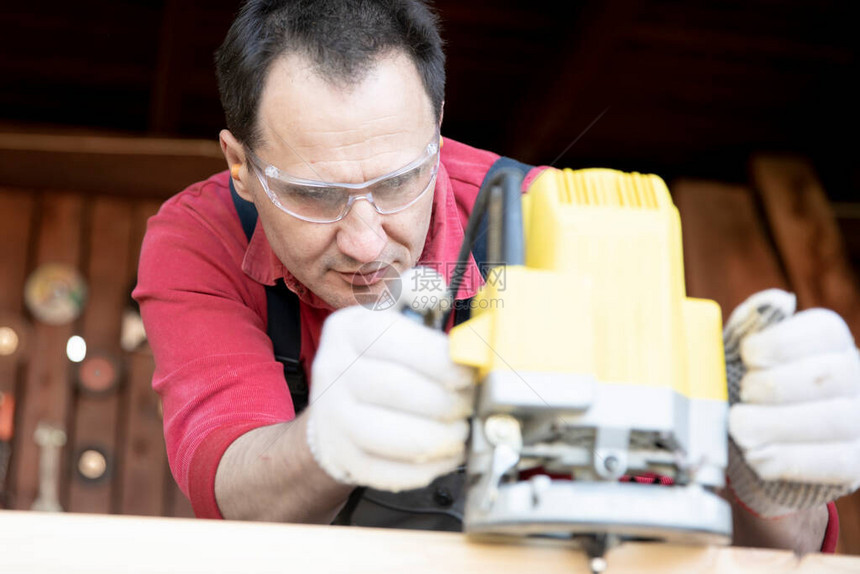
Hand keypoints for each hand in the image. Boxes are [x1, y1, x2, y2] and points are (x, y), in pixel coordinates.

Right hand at [305, 305, 473, 491]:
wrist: (332, 415)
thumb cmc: (374, 362)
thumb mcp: (386, 316)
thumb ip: (413, 293)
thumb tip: (435, 287)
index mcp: (348, 329)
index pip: (396, 340)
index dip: (442, 359)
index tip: (468, 371)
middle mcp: (334, 370)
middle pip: (401, 389)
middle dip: (450, 401)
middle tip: (470, 404)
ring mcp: (334, 418)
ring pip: (399, 436)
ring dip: (444, 438)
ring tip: (462, 431)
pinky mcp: (344, 458)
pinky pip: (393, 471)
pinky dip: (429, 468)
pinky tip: (445, 455)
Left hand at [724, 289, 859, 515]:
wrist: (760, 450)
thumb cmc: (750, 396)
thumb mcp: (745, 360)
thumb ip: (753, 327)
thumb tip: (776, 301)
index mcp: (830, 347)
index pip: (824, 331)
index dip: (782, 342)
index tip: (748, 355)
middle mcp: (856, 379)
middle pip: (833, 374)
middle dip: (778, 385)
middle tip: (744, 396)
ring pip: (839, 418)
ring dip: (779, 425)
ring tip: (741, 428)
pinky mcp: (858, 463)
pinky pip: (838, 462)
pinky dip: (792, 460)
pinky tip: (760, 458)